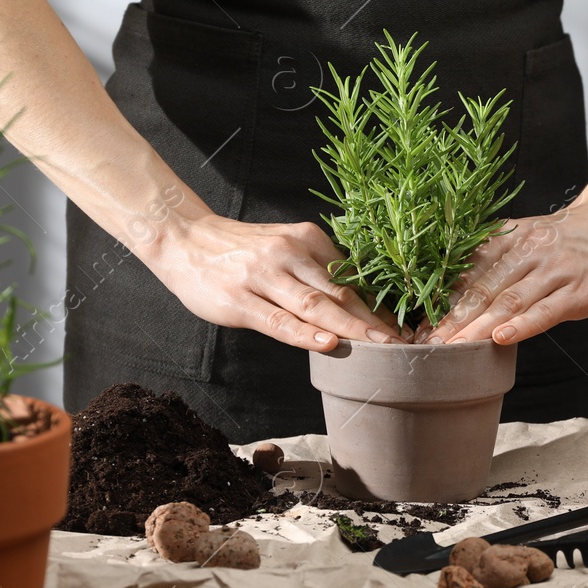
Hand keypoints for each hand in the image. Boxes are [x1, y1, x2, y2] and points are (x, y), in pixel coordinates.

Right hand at [152, 215, 399, 351]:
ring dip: (351, 329)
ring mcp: (263, 275)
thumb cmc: (240, 251)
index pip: (350, 278)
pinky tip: (328, 343)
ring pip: (315, 306)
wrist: (183, 239)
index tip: (403, 328)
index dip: (378, 305)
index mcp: (306, 239)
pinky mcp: (240, 299)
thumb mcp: (283, 247)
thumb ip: (315, 270)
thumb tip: (358, 305)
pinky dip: (305, 333)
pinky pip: (278, 320)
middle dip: (374, 321)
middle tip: (402, 344)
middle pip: (339, 293)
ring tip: (380, 348)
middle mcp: (288, 253)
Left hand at [422, 200, 587, 345]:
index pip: (466, 273)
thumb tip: (448, 294)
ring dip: (479, 327)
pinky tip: (501, 339)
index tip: (418, 326)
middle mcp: (527, 253)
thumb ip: (490, 262)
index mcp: (507, 240)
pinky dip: (522, 325)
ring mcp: (553, 272)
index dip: (440, 301)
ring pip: (510, 301)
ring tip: (455, 348)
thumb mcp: (521, 238)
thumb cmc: (559, 240)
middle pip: (483, 289)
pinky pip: (546, 311)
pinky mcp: (577, 292)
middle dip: (452, 319)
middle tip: (428, 344)